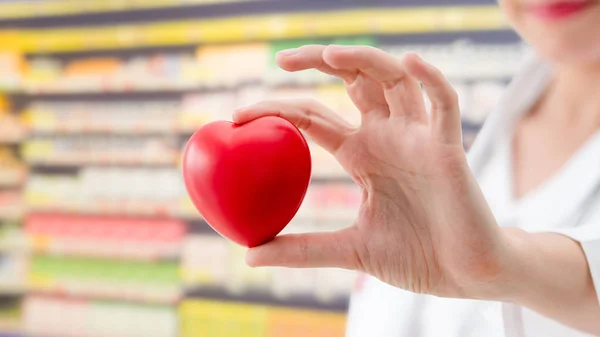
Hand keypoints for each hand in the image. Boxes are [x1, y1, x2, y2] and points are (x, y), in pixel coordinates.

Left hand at [234, 45, 509, 298]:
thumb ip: (304, 249)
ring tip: (331, 54)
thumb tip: (250, 254)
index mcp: (362, 155)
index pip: (314, 119)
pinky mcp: (449, 149)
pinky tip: (410, 63)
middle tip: (283, 58)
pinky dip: (431, 80)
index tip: (238, 115)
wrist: (465, 274)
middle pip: (353, 81)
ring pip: (394, 80)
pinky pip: (443, 103)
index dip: (278, 109)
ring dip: (365, 61)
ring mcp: (418, 138)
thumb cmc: (415, 256)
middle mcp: (388, 137)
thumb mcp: (350, 251)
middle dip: (321, 62)